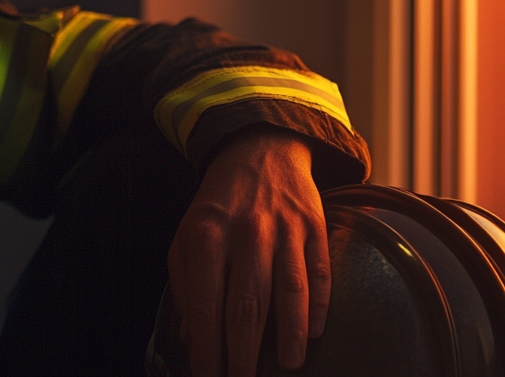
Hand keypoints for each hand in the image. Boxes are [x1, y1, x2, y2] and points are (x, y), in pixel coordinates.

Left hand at [167, 127, 328, 376]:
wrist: (259, 150)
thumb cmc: (219, 206)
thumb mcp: (187, 236)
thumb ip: (185, 285)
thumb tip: (191, 335)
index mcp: (206, 237)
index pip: (205, 304)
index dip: (207, 348)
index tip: (208, 376)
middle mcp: (245, 233)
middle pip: (246, 305)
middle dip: (245, 353)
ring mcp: (284, 228)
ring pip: (289, 289)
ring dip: (289, 334)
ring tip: (288, 365)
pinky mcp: (314, 225)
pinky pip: (319, 270)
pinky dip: (319, 304)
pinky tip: (315, 331)